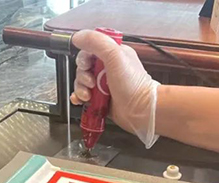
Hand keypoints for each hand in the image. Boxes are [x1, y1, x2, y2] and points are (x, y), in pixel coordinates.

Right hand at [71, 30, 159, 147]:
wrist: (141, 110)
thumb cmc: (134, 84)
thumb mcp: (115, 55)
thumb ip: (96, 41)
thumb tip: (77, 37)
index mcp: (113, 54)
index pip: (89, 50)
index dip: (84, 58)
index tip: (87, 65)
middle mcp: (108, 68)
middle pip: (83, 67)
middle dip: (82, 76)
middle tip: (91, 83)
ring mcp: (104, 85)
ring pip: (82, 83)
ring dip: (81, 89)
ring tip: (89, 95)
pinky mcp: (101, 99)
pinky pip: (84, 96)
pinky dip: (79, 98)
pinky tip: (80, 100)